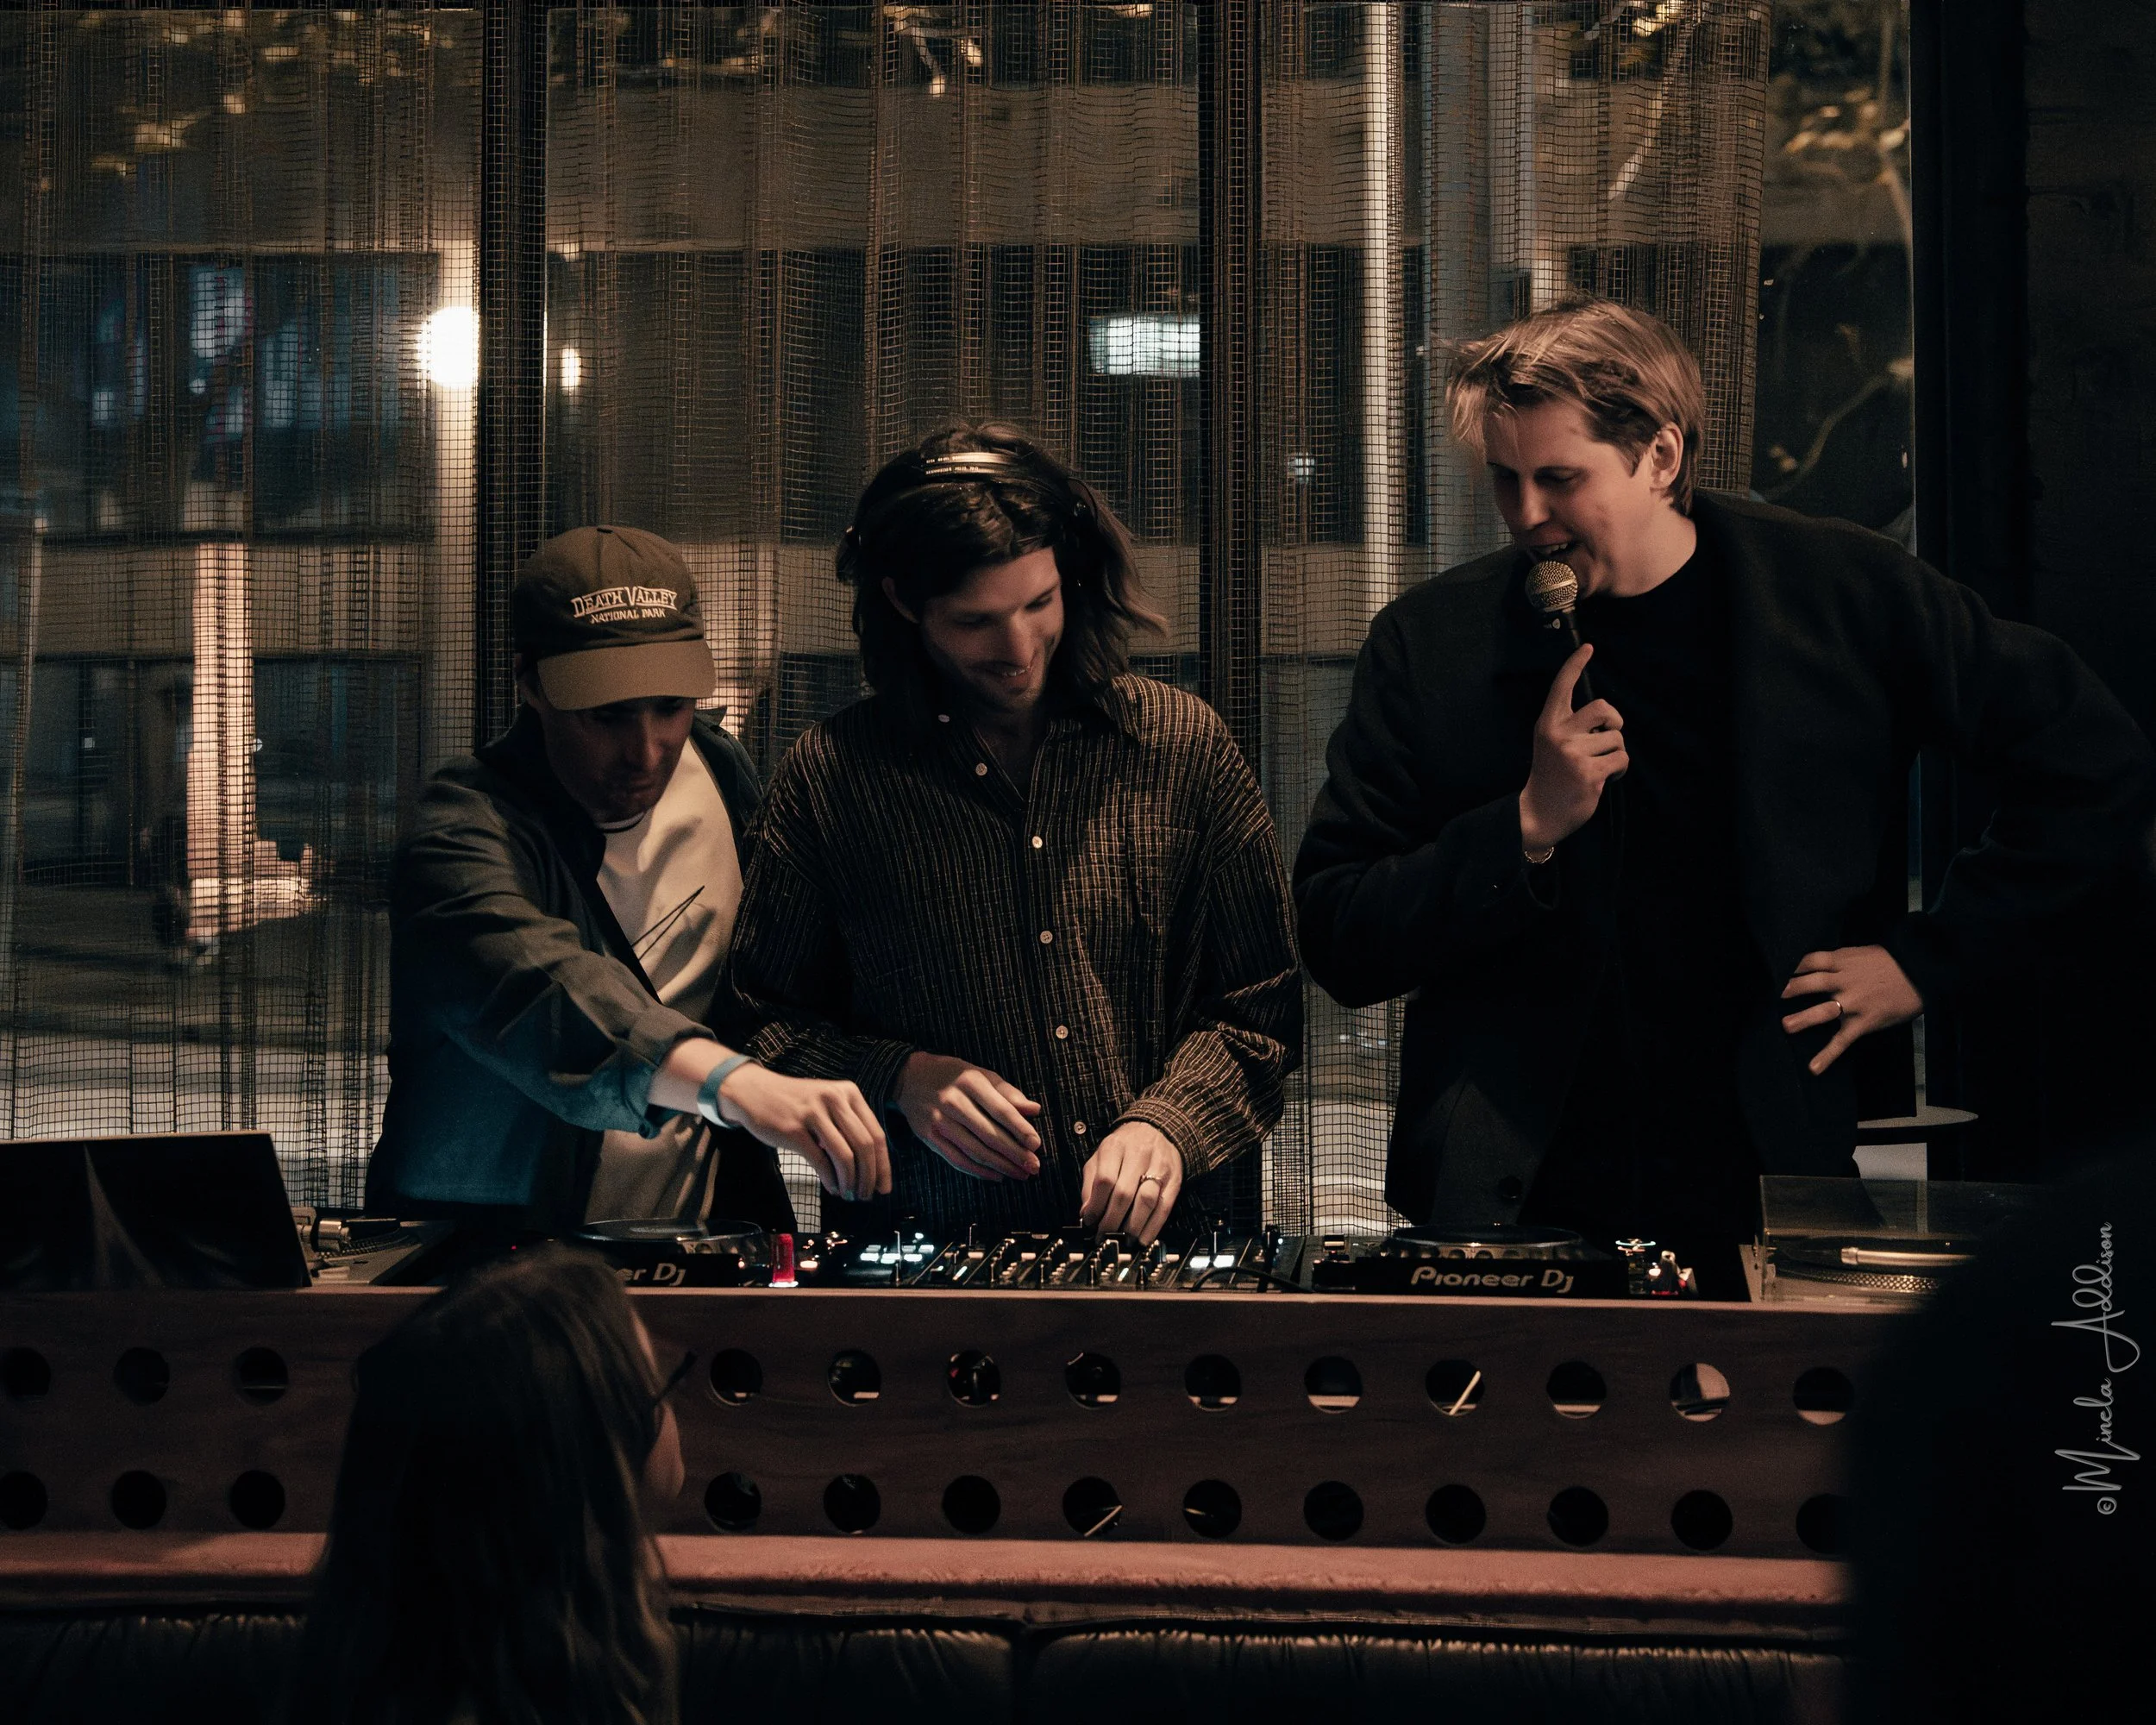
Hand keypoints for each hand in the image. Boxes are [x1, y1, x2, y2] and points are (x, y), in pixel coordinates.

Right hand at [714, 1064, 889, 1201]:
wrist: (753, 1092)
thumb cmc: (795, 1104)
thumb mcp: (827, 1103)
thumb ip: (848, 1126)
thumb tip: (870, 1168)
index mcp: (849, 1093)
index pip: (876, 1134)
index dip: (883, 1165)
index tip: (883, 1187)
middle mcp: (834, 1099)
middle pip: (864, 1146)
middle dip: (869, 1177)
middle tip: (866, 1195)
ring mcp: (813, 1113)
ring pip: (845, 1155)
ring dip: (850, 1181)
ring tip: (849, 1194)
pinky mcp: (793, 1129)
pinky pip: (820, 1161)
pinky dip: (830, 1179)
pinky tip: (832, 1188)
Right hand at [896, 1052, 1042, 1181]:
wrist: (910, 1077)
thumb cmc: (953, 1075)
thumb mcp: (980, 1074)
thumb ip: (1008, 1092)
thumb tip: (1034, 1110)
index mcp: (970, 1082)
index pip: (1000, 1109)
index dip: (1020, 1129)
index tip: (1036, 1144)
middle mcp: (953, 1101)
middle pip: (988, 1134)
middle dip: (1014, 1153)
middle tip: (1033, 1166)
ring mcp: (939, 1120)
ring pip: (974, 1150)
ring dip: (1000, 1166)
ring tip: (1020, 1174)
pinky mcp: (929, 1136)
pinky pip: (956, 1158)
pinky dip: (978, 1171)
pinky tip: (996, 1176)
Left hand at [1078, 1122, 1183, 1244]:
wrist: (1157, 1130)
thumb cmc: (1124, 1148)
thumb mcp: (1100, 1157)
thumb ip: (1090, 1184)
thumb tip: (1086, 1214)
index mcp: (1115, 1147)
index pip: (1105, 1180)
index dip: (1096, 1206)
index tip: (1090, 1222)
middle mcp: (1139, 1155)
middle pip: (1124, 1193)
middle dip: (1112, 1221)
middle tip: (1104, 1236)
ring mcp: (1159, 1167)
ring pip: (1146, 1201)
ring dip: (1133, 1226)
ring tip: (1123, 1240)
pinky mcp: (1174, 1180)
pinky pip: (1164, 1207)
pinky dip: (1153, 1226)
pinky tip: (1143, 1238)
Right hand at [1519, 643, 1627, 852]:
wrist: (1538, 813)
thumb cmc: (1551, 777)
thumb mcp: (1551, 745)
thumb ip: (1571, 728)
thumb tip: (1605, 719)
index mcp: (1548, 724)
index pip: (1561, 687)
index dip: (1575, 664)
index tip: (1588, 647)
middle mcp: (1559, 734)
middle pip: (1604, 708)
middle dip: (1614, 721)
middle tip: (1608, 735)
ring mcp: (1574, 753)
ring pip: (1617, 738)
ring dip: (1615, 753)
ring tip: (1599, 766)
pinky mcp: (1589, 773)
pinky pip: (1621, 759)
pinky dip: (1618, 770)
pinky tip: (1604, 779)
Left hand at [1779, 945, 1923, 1075]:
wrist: (1921, 973)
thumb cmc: (1891, 963)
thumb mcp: (1862, 954)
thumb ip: (1839, 961)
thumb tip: (1819, 967)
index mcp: (1842, 961)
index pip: (1810, 961)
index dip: (1793, 966)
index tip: (1778, 970)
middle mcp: (1844, 981)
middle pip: (1810, 983)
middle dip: (1791, 989)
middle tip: (1775, 995)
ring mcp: (1853, 1003)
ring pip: (1822, 1011)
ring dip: (1802, 1019)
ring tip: (1786, 1026)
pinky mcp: (1863, 1023)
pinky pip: (1842, 1041)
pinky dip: (1828, 1055)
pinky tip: (1814, 1067)